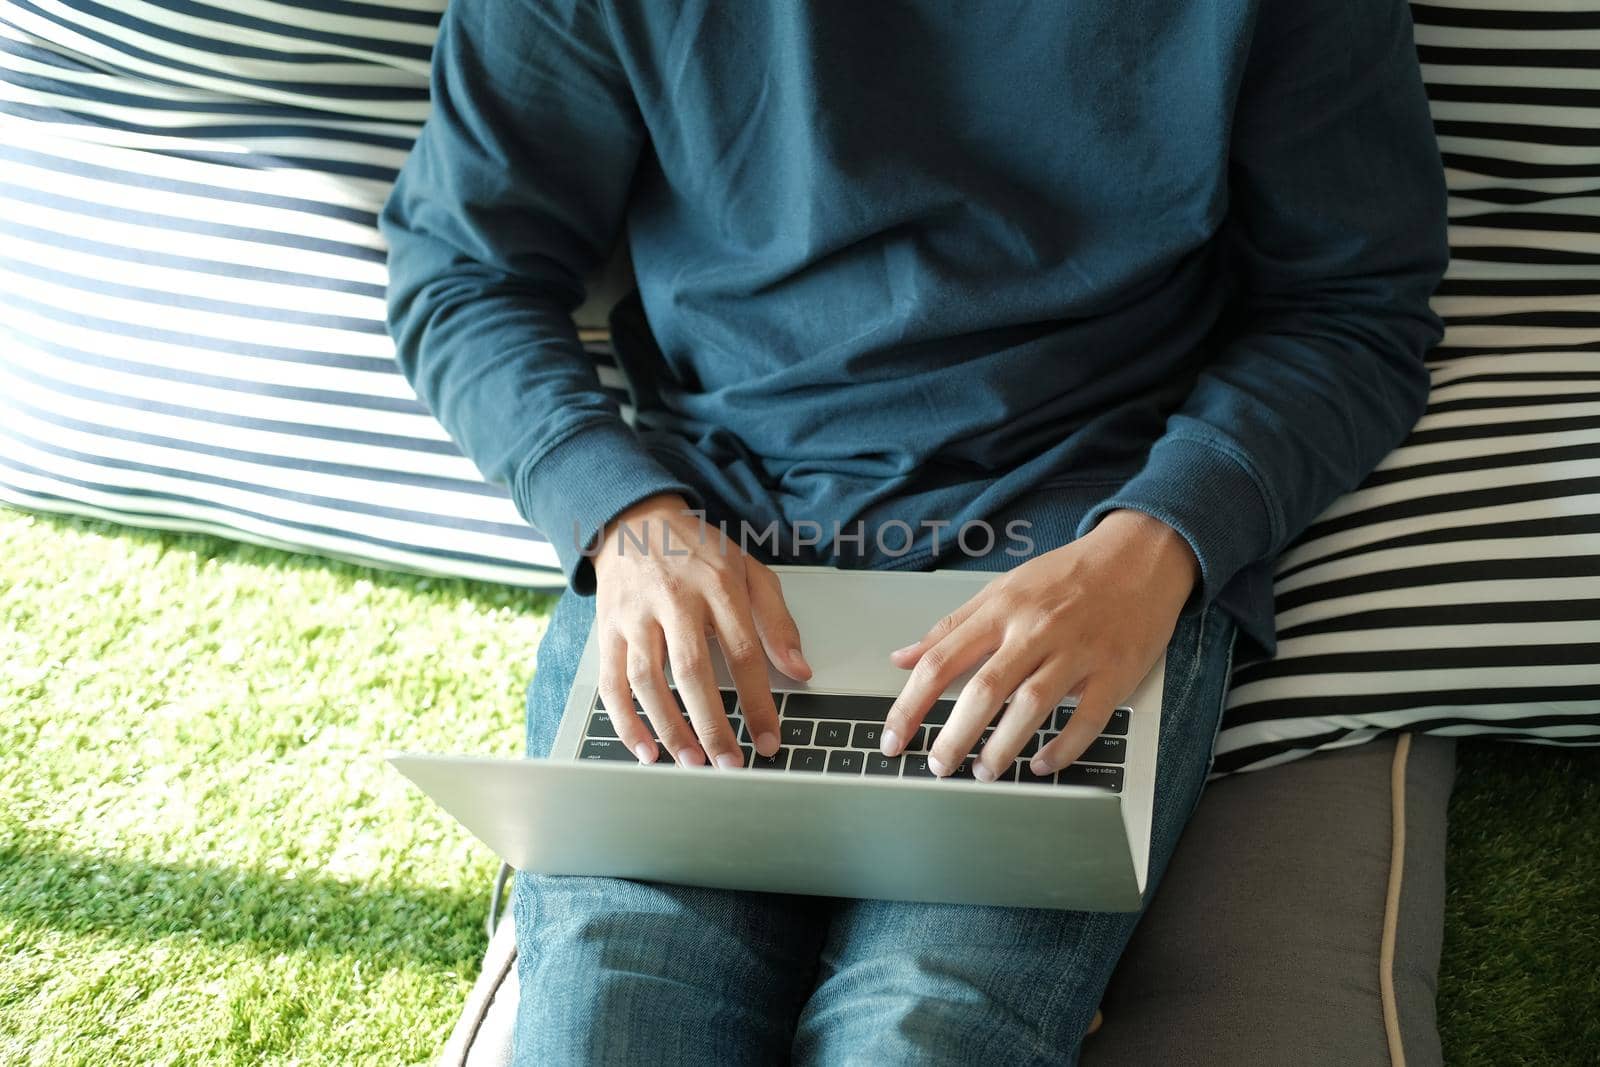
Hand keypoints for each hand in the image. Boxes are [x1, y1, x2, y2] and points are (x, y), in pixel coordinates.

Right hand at [591, 494, 811, 767]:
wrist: (636, 519)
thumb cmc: (698, 550)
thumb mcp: (749, 570)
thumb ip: (778, 620)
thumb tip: (801, 670)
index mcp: (718, 586)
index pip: (743, 652)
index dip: (759, 701)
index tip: (770, 740)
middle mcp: (674, 600)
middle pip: (693, 671)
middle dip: (713, 725)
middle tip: (730, 765)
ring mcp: (635, 615)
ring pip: (647, 680)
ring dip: (669, 728)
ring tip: (692, 762)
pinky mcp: (607, 628)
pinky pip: (611, 681)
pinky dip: (625, 721)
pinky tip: (645, 749)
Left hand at [879, 509, 1200, 780]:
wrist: (1140, 555)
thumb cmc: (1067, 576)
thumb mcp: (1002, 589)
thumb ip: (952, 627)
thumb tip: (902, 658)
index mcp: (1001, 610)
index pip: (941, 662)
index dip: (910, 706)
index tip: (892, 739)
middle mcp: (1035, 630)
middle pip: (984, 689)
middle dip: (954, 735)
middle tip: (937, 766)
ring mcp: (1078, 652)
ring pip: (1032, 706)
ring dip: (1003, 747)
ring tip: (983, 771)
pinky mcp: (1115, 671)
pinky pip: (1087, 719)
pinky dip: (1063, 748)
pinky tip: (1042, 764)